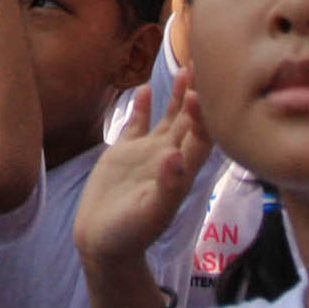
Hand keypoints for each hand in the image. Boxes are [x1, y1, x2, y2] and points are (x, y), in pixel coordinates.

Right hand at [74, 73, 211, 271]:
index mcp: (181, 172)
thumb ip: (166, 185)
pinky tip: (144, 88)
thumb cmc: (130, 234)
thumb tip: (175, 154)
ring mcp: (147, 154)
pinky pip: (137, 125)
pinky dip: (143, 107)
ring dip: (177, 96)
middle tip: (205, 64)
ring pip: (169, 119)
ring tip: (184, 68)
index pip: (201, 138)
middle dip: (199, 95)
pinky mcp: (125, 153)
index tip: (198, 94)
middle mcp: (169, 158)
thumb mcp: (150, 212)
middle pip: (190, 122)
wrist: (103, 243)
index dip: (203, 116)